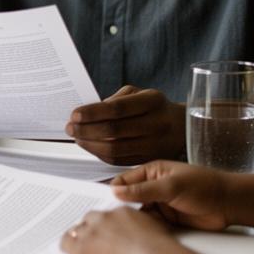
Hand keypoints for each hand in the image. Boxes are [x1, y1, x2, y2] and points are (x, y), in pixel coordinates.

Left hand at [61, 205, 171, 253]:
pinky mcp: (82, 248)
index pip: (106, 214)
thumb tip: (139, 233)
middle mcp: (104, 219)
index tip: (105, 231)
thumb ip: (140, 228)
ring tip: (82, 247)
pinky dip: (67, 247)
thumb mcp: (153, 231)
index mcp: (121, 212)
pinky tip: (69, 252)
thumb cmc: (158, 252)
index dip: (104, 224)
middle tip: (94, 240)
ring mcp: (91, 232)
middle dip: (90, 229)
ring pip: (76, 230)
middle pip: (89, 219)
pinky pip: (65, 243)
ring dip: (78, 238)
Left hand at [66, 85, 183, 163]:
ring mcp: (154, 145)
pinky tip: (90, 146)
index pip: (118, 109)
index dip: (93, 113)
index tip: (74, 114)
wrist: (184, 128)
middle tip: (70, 128)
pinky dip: (100, 154)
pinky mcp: (149, 160)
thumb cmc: (154, 107)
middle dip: (86, 130)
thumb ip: (116, 100)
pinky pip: (120, 160)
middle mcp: (156, 124)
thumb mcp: (140, 93)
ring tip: (77, 138)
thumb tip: (90, 113)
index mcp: (153, 102)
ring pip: (115, 149)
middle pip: (114, 131)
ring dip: (90, 144)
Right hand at [112, 160, 230, 230]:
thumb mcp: (171, 186)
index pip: (124, 182)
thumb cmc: (204, 186)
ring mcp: (159, 205)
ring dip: (131, 222)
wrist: (229, 205)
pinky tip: (137, 238)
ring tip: (119, 232)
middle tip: (106, 222)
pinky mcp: (167, 221)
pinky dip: (144, 231)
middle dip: (119, 209)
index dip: (113, 193)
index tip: (102, 205)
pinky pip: (149, 225)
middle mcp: (152, 188)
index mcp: (151, 173)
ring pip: (138, 214)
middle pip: (128, 199)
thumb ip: (144, 190)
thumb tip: (116, 191)